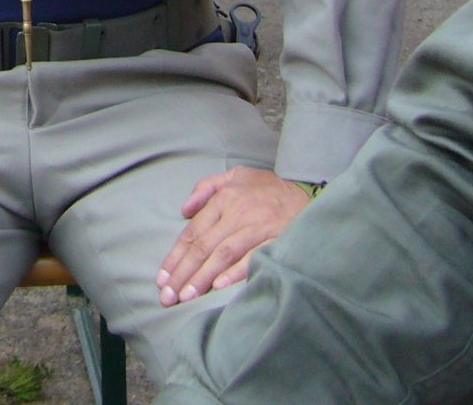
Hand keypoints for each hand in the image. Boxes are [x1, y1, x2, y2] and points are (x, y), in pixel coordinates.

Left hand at [155, 166, 309, 306]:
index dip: (175, 256)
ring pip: (223, 254)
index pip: (193, 231)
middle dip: (183, 273)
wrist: (309, 192)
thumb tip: (184, 209)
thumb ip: (206, 187)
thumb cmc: (268, 188)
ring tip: (186, 297)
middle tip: (168, 296)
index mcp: (224, 199)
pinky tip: (219, 287)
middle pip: (203, 246)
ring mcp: (257, 227)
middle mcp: (237, 213)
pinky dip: (235, 273)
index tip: (162, 278)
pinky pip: (252, 258)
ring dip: (202, 277)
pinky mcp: (276, 240)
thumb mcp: (236, 175)